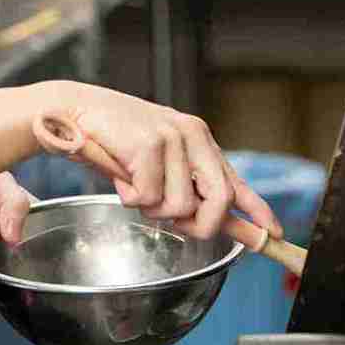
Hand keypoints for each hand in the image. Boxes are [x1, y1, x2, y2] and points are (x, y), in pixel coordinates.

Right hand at [53, 84, 283, 244]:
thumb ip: (185, 188)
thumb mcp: (157, 163)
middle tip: (173, 222)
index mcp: (198, 138)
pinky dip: (129, 197)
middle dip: (197, 225)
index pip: (235, 181)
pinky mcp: (149, 145)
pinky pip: (148, 199)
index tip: (273, 234)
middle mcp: (192, 134)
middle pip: (218, 202)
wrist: (71, 111)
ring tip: (133, 184)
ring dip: (150, 208)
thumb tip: (215, 223)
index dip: (257, 210)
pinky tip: (119, 175)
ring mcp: (172, 138)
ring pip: (178, 207)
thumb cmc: (112, 140)